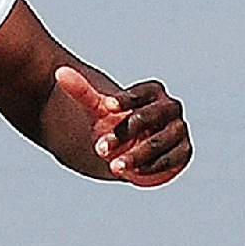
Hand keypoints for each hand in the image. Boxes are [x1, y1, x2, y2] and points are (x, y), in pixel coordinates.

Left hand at [53, 65, 190, 184]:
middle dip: (124, 133)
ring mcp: (179, 129)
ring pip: (159, 141)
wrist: (135, 151)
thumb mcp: (99, 109)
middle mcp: (170, 108)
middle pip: (149, 118)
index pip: (140, 95)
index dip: (125, 101)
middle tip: (100, 148)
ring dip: (136, 155)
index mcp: (153, 93)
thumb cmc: (116, 125)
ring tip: (113, 166)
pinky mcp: (184, 151)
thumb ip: (82, 90)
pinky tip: (133, 173)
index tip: (107, 107)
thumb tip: (59, 72)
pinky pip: (170, 159)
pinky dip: (152, 166)